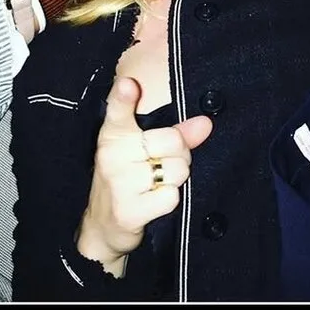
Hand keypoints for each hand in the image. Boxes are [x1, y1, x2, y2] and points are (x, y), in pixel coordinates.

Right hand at [76, 76, 211, 275]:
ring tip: (156, 185)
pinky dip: (169, 201)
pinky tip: (152, 203)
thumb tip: (206, 123)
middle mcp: (111, 155)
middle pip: (172, 141)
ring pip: (176, 170)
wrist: (103, 225)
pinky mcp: (127, 210)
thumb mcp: (145, 151)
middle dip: (180, 156)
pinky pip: (171, 196)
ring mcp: (118, 182)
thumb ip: (177, 134)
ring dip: (175, 180)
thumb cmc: (128, 178)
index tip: (129, 84)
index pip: (118, 110)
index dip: (124, 96)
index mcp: (114, 134)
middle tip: (162, 166)